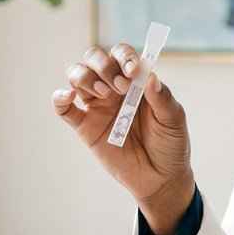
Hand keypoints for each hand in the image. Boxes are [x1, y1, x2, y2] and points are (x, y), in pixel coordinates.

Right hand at [52, 44, 194, 234]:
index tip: (133, 71)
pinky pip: (64, 109)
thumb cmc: (170, 144)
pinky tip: (67, 96)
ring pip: (77, 76)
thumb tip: (150, 76)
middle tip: (121, 87)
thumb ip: (162, 98)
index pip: (122, 55)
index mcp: (135, 81)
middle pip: (95, 59)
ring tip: (103, 93)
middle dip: (104, 66)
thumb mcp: (174, 120)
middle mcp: (113, 88)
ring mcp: (97, 106)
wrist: (161, 179)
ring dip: (85, 77)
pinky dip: (59, 98)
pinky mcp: (85, 127)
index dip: (124, 57)